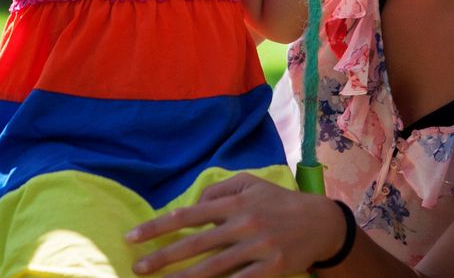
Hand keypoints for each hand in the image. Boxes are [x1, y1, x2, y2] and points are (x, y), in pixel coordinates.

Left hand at [125, 173, 345, 277]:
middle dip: (163, 257)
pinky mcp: (273, 268)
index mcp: (235, 203)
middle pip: (195, 244)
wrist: (321, 222)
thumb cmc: (279, 202)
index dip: (157, 227)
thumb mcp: (250, 184)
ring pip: (214, 268)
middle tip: (138, 268)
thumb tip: (193, 204)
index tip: (132, 237)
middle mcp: (244, 224)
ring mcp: (259, 247)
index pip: (187, 215)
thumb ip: (219, 191)